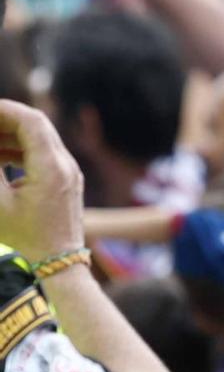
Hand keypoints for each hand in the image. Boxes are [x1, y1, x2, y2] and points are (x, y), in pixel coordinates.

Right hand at [0, 101, 85, 260]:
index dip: (3, 109)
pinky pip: (44, 153)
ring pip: (40, 138)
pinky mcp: (67, 179)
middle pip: (36, 125)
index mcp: (51, 167)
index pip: (30, 121)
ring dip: (11, 133)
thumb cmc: (25, 236)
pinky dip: (20, 148)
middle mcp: (66, 164)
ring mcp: (70, 171)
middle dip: (5, 119)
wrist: (58, 262)